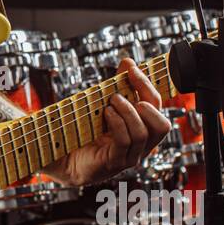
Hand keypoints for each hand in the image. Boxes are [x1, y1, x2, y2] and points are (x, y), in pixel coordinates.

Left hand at [44, 58, 171, 187]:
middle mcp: (141, 146)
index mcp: (142, 130)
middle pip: (162, 125)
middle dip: (146, 99)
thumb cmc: (83, 132)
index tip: (131, 68)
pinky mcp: (115, 162)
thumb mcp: (103, 104)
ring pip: (143, 133)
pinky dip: (117, 123)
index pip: (157, 108)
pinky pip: (125, 141)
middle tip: (124, 88)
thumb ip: (118, 86)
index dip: (147, 85)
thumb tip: (128, 62)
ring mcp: (130, 156)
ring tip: (111, 101)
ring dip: (127, 111)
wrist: (62, 157)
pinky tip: (106, 113)